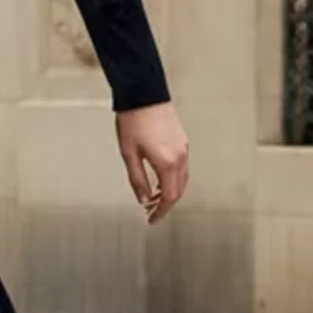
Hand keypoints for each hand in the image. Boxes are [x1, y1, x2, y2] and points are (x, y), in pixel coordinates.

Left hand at [115, 100, 188, 223]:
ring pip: (182, 179)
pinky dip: (173, 178)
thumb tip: (142, 199)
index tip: (151, 220)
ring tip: (152, 197)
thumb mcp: (129, 154)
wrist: (143, 93)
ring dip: (169, 191)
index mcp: (167, 163)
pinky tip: (159, 179)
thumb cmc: (133, 121)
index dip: (160, 211)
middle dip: (165, 204)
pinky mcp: (182, 140)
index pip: (169, 197)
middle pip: (178, 190)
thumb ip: (137, 179)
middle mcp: (180, 157)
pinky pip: (182, 167)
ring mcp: (183, 148)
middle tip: (150, 211)